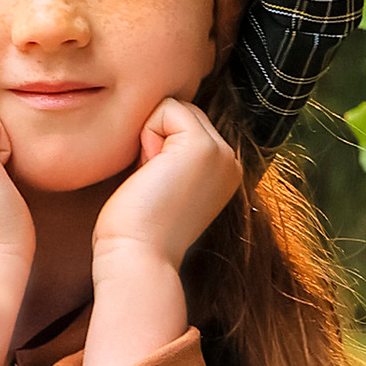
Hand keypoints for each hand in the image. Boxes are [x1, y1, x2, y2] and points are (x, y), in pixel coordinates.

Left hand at [89, 99, 241, 275]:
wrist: (137, 258)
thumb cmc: (135, 229)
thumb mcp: (162, 183)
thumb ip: (170, 153)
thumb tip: (155, 119)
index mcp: (222, 171)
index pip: (184, 124)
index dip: (156, 145)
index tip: (155, 187)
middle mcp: (230, 161)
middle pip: (180, 111)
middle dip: (155, 137)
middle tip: (152, 184)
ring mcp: (222, 153)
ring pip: (173, 108)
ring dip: (150, 137)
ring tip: (152, 180)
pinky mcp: (204, 147)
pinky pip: (166, 108)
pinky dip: (146, 134)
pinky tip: (149, 172)